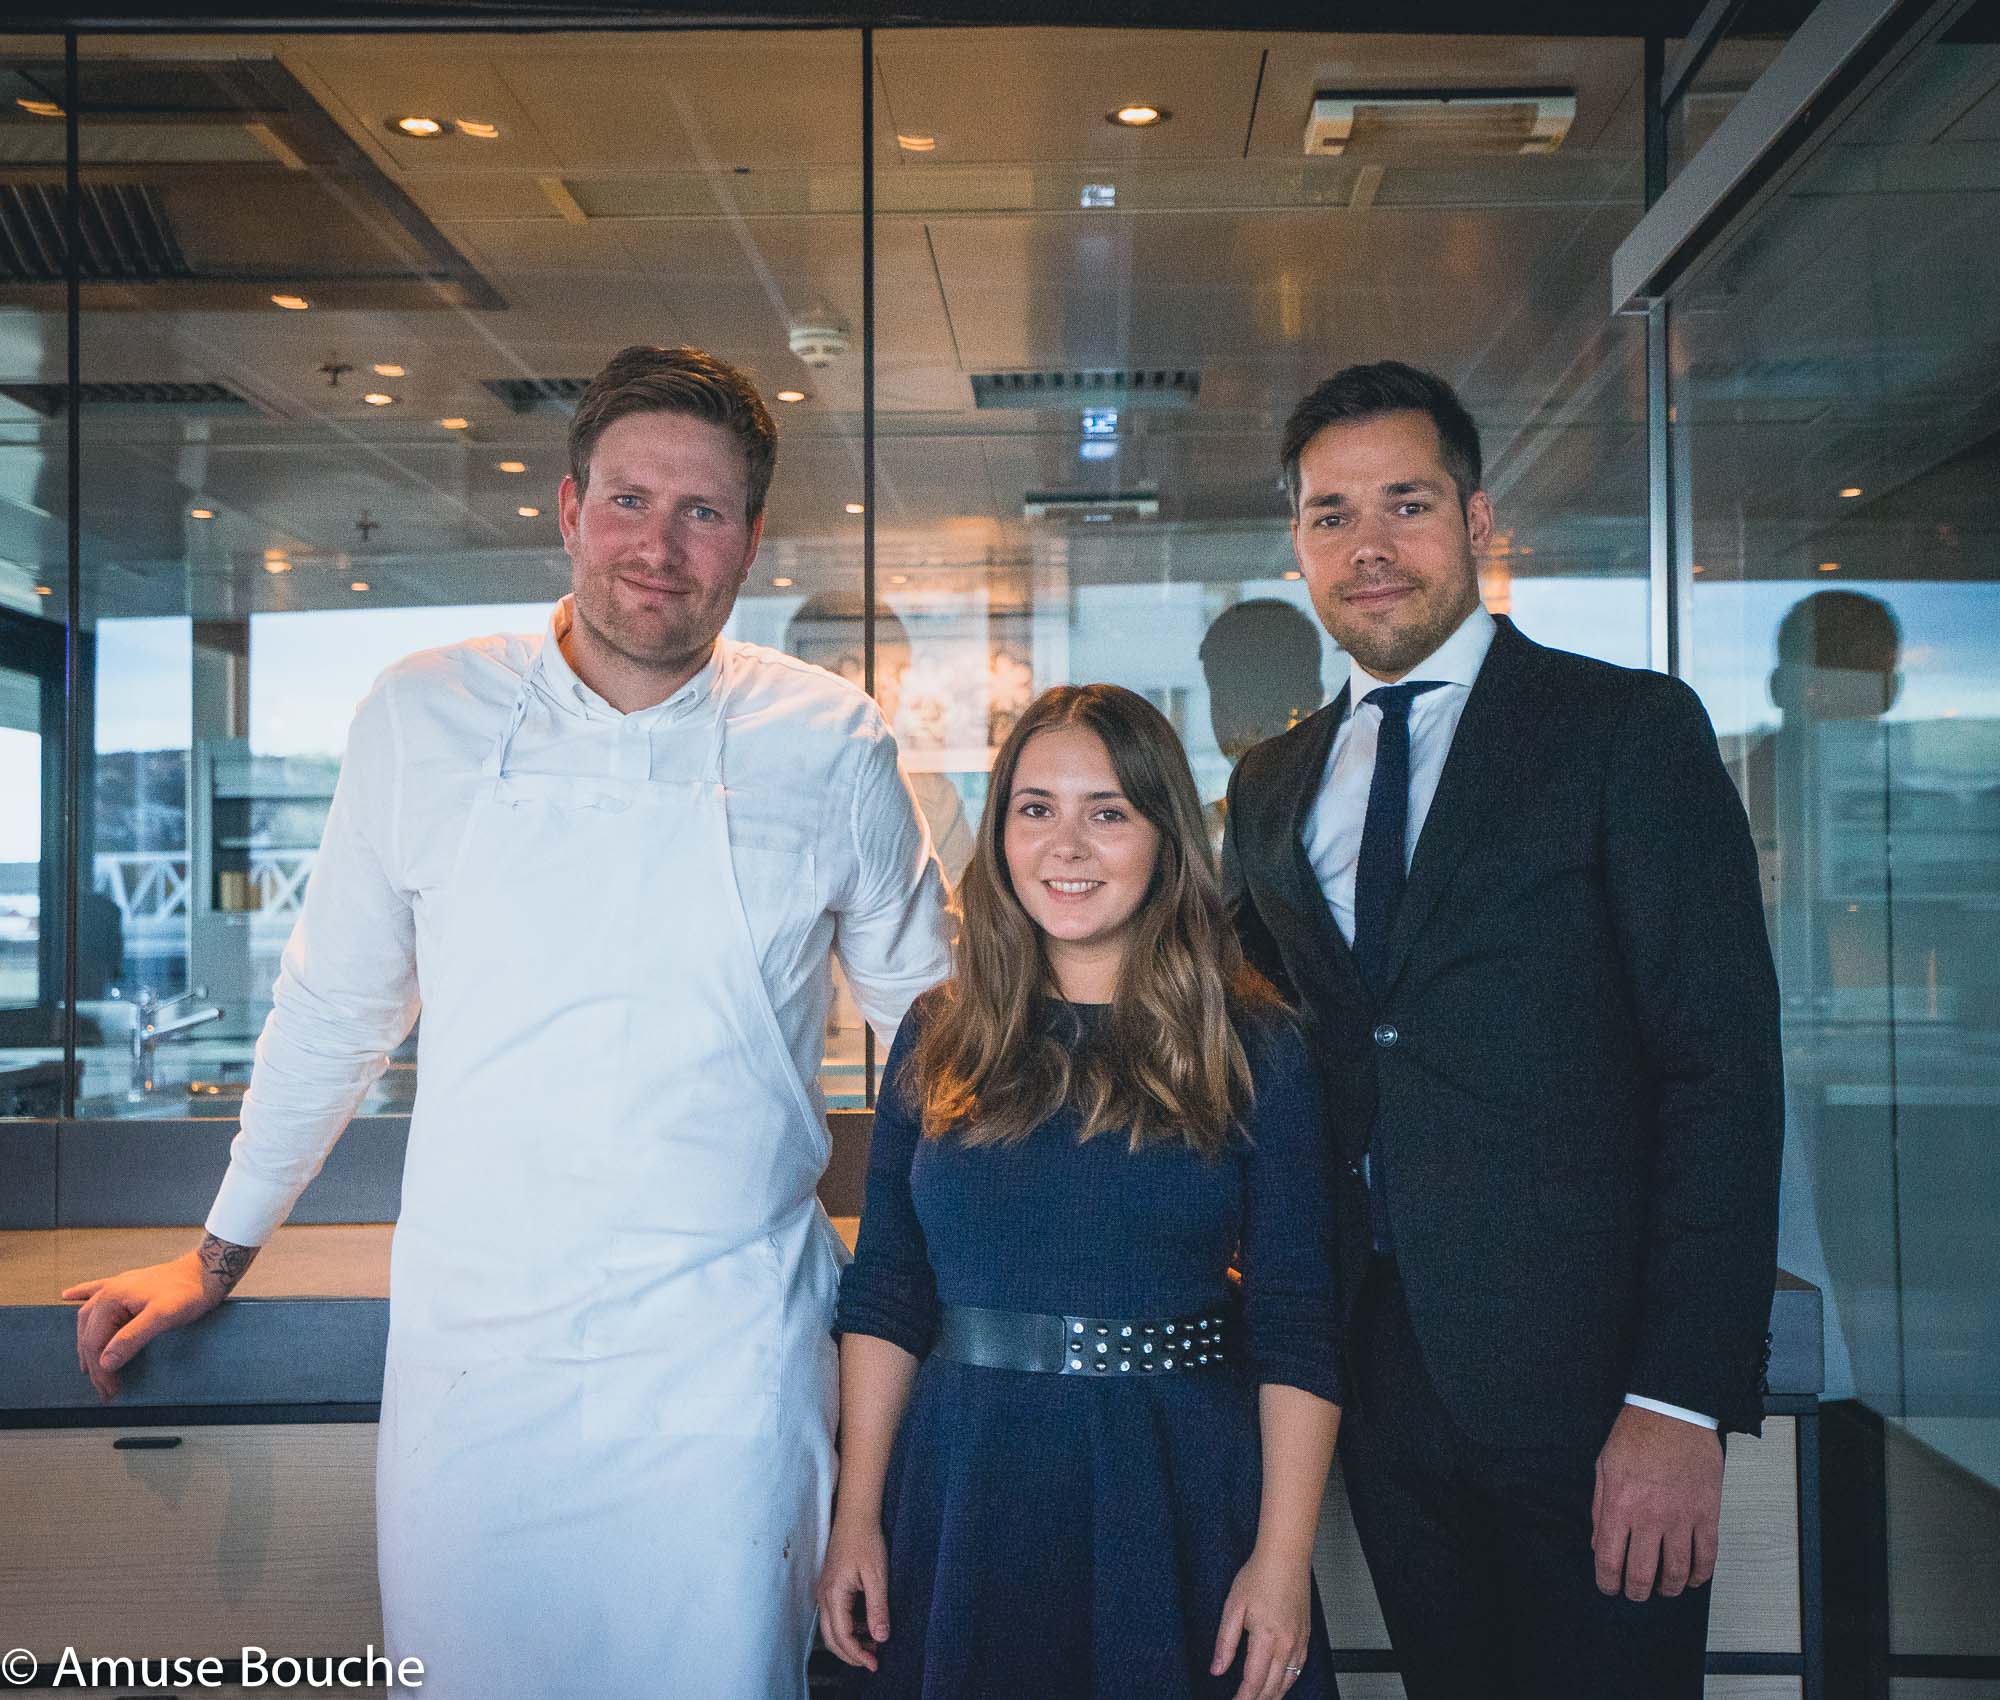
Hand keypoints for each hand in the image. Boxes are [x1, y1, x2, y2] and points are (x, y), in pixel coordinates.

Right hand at [63, 1252, 227, 1400]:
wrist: (209, 1270)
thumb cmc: (189, 1292)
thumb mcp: (163, 1317)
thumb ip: (133, 1338)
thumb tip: (105, 1361)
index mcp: (112, 1298)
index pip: (95, 1342)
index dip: (101, 1370)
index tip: (110, 1390)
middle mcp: (109, 1291)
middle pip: (90, 1333)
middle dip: (95, 1363)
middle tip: (105, 1388)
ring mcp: (117, 1286)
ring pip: (89, 1318)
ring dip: (86, 1342)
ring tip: (88, 1365)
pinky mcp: (128, 1284)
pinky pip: (95, 1290)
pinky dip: (81, 1295)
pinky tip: (68, 1296)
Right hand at [815, 1513, 889, 1670]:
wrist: (855, 1516)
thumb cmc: (866, 1541)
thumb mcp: (877, 1576)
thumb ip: (877, 1608)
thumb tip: (881, 1637)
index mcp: (833, 1595)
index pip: (842, 1636)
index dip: (857, 1654)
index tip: (875, 1664)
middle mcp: (823, 1596)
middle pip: (832, 1638)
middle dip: (851, 1654)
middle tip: (873, 1662)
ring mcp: (824, 1591)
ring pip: (831, 1628)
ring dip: (850, 1641)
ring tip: (873, 1645)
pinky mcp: (829, 1586)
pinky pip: (834, 1615)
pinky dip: (848, 1627)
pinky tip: (866, 1626)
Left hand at [1211, 1544, 1312, 1699]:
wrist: (1286, 1556)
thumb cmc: (1260, 1575)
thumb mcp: (1233, 1607)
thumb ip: (1224, 1642)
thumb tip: (1217, 1668)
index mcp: (1267, 1638)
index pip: (1253, 1682)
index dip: (1242, 1699)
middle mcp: (1287, 1644)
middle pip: (1272, 1688)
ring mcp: (1300, 1641)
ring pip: (1288, 1682)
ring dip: (1273, 1695)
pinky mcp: (1306, 1635)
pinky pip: (1298, 1668)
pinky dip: (1288, 1682)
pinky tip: (1280, 1683)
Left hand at [1592, 1403, 1724, 1599]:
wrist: (1674, 1412)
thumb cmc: (1637, 1433)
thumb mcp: (1603, 1466)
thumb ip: (1599, 1507)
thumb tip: (1598, 1542)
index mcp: (1619, 1504)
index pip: (1609, 1558)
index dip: (1607, 1581)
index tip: (1609, 1587)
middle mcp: (1649, 1516)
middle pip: (1643, 1573)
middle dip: (1636, 1592)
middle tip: (1635, 1593)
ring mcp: (1681, 1517)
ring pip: (1677, 1571)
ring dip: (1670, 1588)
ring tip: (1664, 1589)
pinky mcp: (1706, 1514)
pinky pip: (1707, 1555)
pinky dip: (1701, 1574)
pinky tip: (1694, 1579)